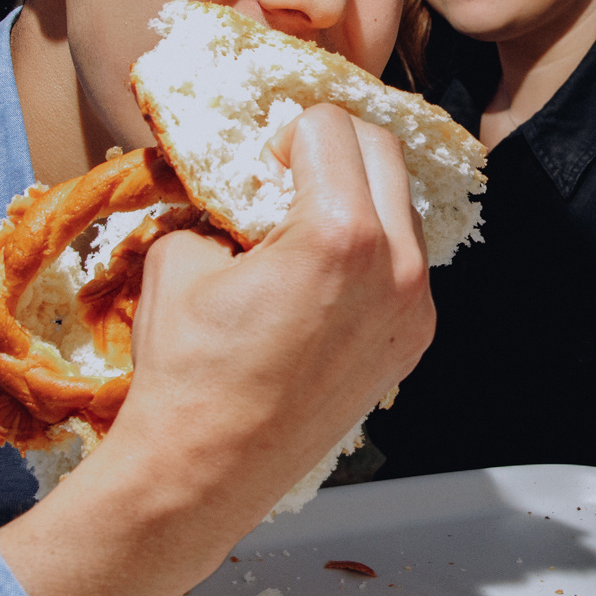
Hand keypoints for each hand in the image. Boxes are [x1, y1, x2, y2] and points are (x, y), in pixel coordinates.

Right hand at [0, 104, 434, 595]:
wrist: (208, 471)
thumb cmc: (189, 370)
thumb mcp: (181, 256)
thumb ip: (216, 196)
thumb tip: (229, 172)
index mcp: (339, 236)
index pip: (329, 124)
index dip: (285, 129)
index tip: (260, 153)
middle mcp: (395, 267)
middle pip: (383, 149)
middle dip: (332, 145)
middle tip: (285, 170)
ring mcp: (414, 307)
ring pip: (402, 204)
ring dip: (358, 192)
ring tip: (303, 222)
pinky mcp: (414, 339)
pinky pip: (405, 260)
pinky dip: (371, 246)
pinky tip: (322, 272)